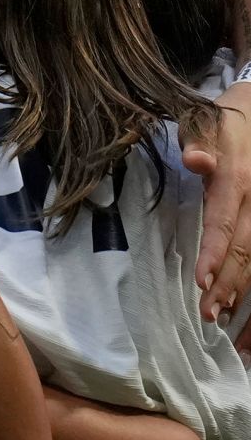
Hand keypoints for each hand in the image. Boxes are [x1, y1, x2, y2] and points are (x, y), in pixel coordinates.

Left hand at [181, 82, 250, 332]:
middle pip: (246, 248)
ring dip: (244, 291)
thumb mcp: (204, 121)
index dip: (215, 250)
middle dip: (227, 283)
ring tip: (225, 319)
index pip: (224, 220)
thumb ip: (198, 142)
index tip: (201, 278)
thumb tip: (194, 159)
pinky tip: (244, 310)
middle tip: (208, 313)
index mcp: (238, 178)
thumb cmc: (222, 122)